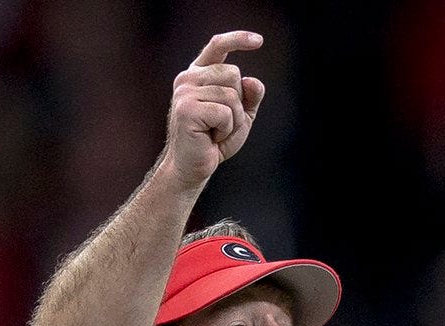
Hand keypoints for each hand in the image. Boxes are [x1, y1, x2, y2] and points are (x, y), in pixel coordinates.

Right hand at [163, 30, 266, 190]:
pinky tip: (211, 137)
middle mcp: (188, 78)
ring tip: (216, 132)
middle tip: (222, 123)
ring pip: (231, 95)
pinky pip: (225, 112)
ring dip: (233, 120)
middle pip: (233, 74)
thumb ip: (250, 96)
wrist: (193, 167)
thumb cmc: (214, 140)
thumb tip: (252, 81)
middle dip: (238, 103)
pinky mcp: (186, 109)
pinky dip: (226, 129)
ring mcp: (184, 92)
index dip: (238, 39)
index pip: (218, 46)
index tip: (259, 41)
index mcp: (198, 74)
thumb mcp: (240, 116)